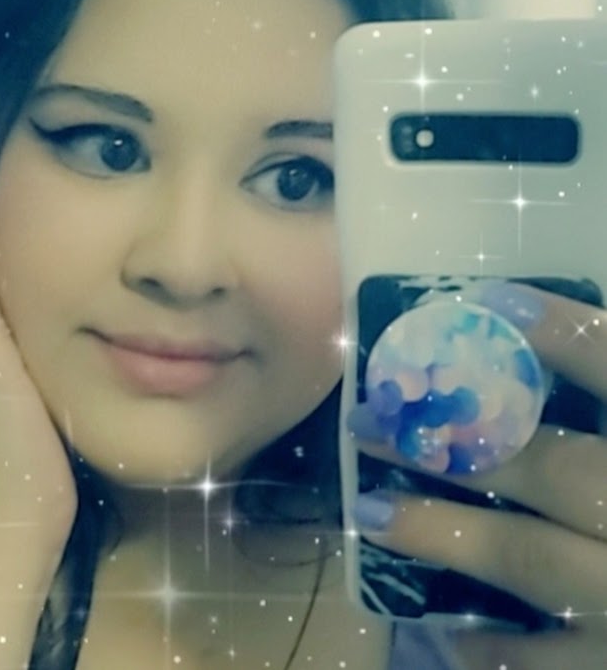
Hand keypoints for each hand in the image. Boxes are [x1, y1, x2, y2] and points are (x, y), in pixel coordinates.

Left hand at [350, 285, 606, 668]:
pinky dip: (497, 653)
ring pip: (536, 563)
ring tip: (370, 513)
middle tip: (371, 416)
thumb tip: (548, 328)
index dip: (565, 335)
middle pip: (556, 469)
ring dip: (446, 535)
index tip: (494, 302)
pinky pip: (554, 669)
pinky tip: (446, 636)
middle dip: (459, 439)